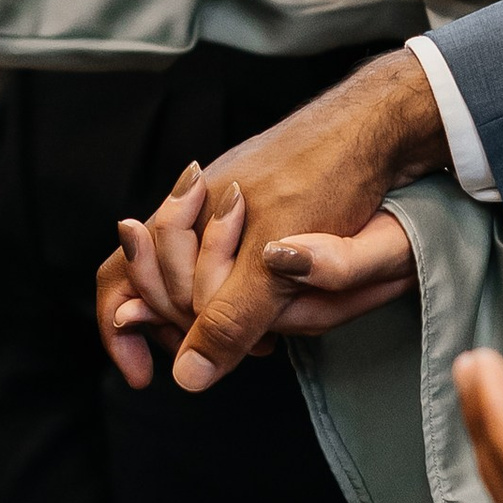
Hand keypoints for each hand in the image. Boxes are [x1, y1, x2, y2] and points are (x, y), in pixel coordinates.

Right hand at [96, 164, 417, 387]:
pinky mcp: (264, 206)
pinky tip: (279, 310)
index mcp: (185, 214)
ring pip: (196, 274)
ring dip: (216, 315)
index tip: (145, 377)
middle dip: (179, 325)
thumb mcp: (277, 260)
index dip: (122, 331)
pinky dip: (245, 296)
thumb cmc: (327, 176)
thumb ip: (231, 317)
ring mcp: (229, 203)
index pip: (121, 274)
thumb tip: (187, 376)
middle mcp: (196, 205)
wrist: (381, 125)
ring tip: (261, 342)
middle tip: (229, 354)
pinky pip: (232, 260)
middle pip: (154, 280)